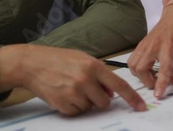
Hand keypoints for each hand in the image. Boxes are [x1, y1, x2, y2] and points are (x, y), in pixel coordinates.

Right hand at [0, 44, 146, 115]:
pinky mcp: (62, 104)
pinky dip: (73, 106)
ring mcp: (73, 93)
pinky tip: (64, 93)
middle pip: (105, 102)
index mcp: (93, 66)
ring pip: (90, 108)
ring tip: (72, 88)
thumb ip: (100, 75)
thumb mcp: (84, 59)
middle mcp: (85, 80)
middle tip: (87, 88)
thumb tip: (112, 92)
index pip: (119, 85)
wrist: (32, 64)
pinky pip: (77, 112)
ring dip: (85, 102)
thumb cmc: (59, 59)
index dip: (132, 97)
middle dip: (99, 98)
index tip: (141, 106)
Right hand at [128, 2, 172, 98]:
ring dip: (140, 75)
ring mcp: (145, 44)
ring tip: (150, 76)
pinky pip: (132, 59)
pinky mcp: (140, 44)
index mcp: (169, 48)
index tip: (158, 94)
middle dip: (147, 81)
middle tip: (156, 83)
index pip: (163, 70)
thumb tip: (171, 82)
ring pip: (133, 65)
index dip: (160, 84)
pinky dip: (136, 68)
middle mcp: (154, 46)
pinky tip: (145, 68)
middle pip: (141, 68)